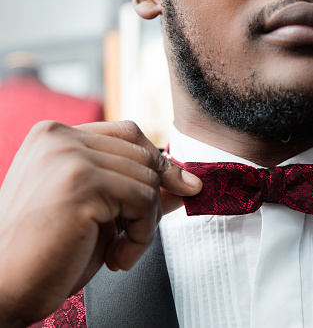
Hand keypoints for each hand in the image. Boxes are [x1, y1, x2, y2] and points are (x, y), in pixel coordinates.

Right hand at [0, 121, 201, 326]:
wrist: (5, 288)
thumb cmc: (49, 251)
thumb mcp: (100, 211)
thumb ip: (138, 189)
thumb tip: (186, 182)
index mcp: (56, 136)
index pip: (129, 134)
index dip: (160, 161)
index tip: (182, 185)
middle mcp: (60, 138)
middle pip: (144, 156)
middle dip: (155, 200)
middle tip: (136, 236)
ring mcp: (68, 158)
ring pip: (149, 181)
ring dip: (145, 224)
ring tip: (120, 251)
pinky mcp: (81, 184)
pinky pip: (144, 202)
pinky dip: (141, 236)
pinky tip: (116, 257)